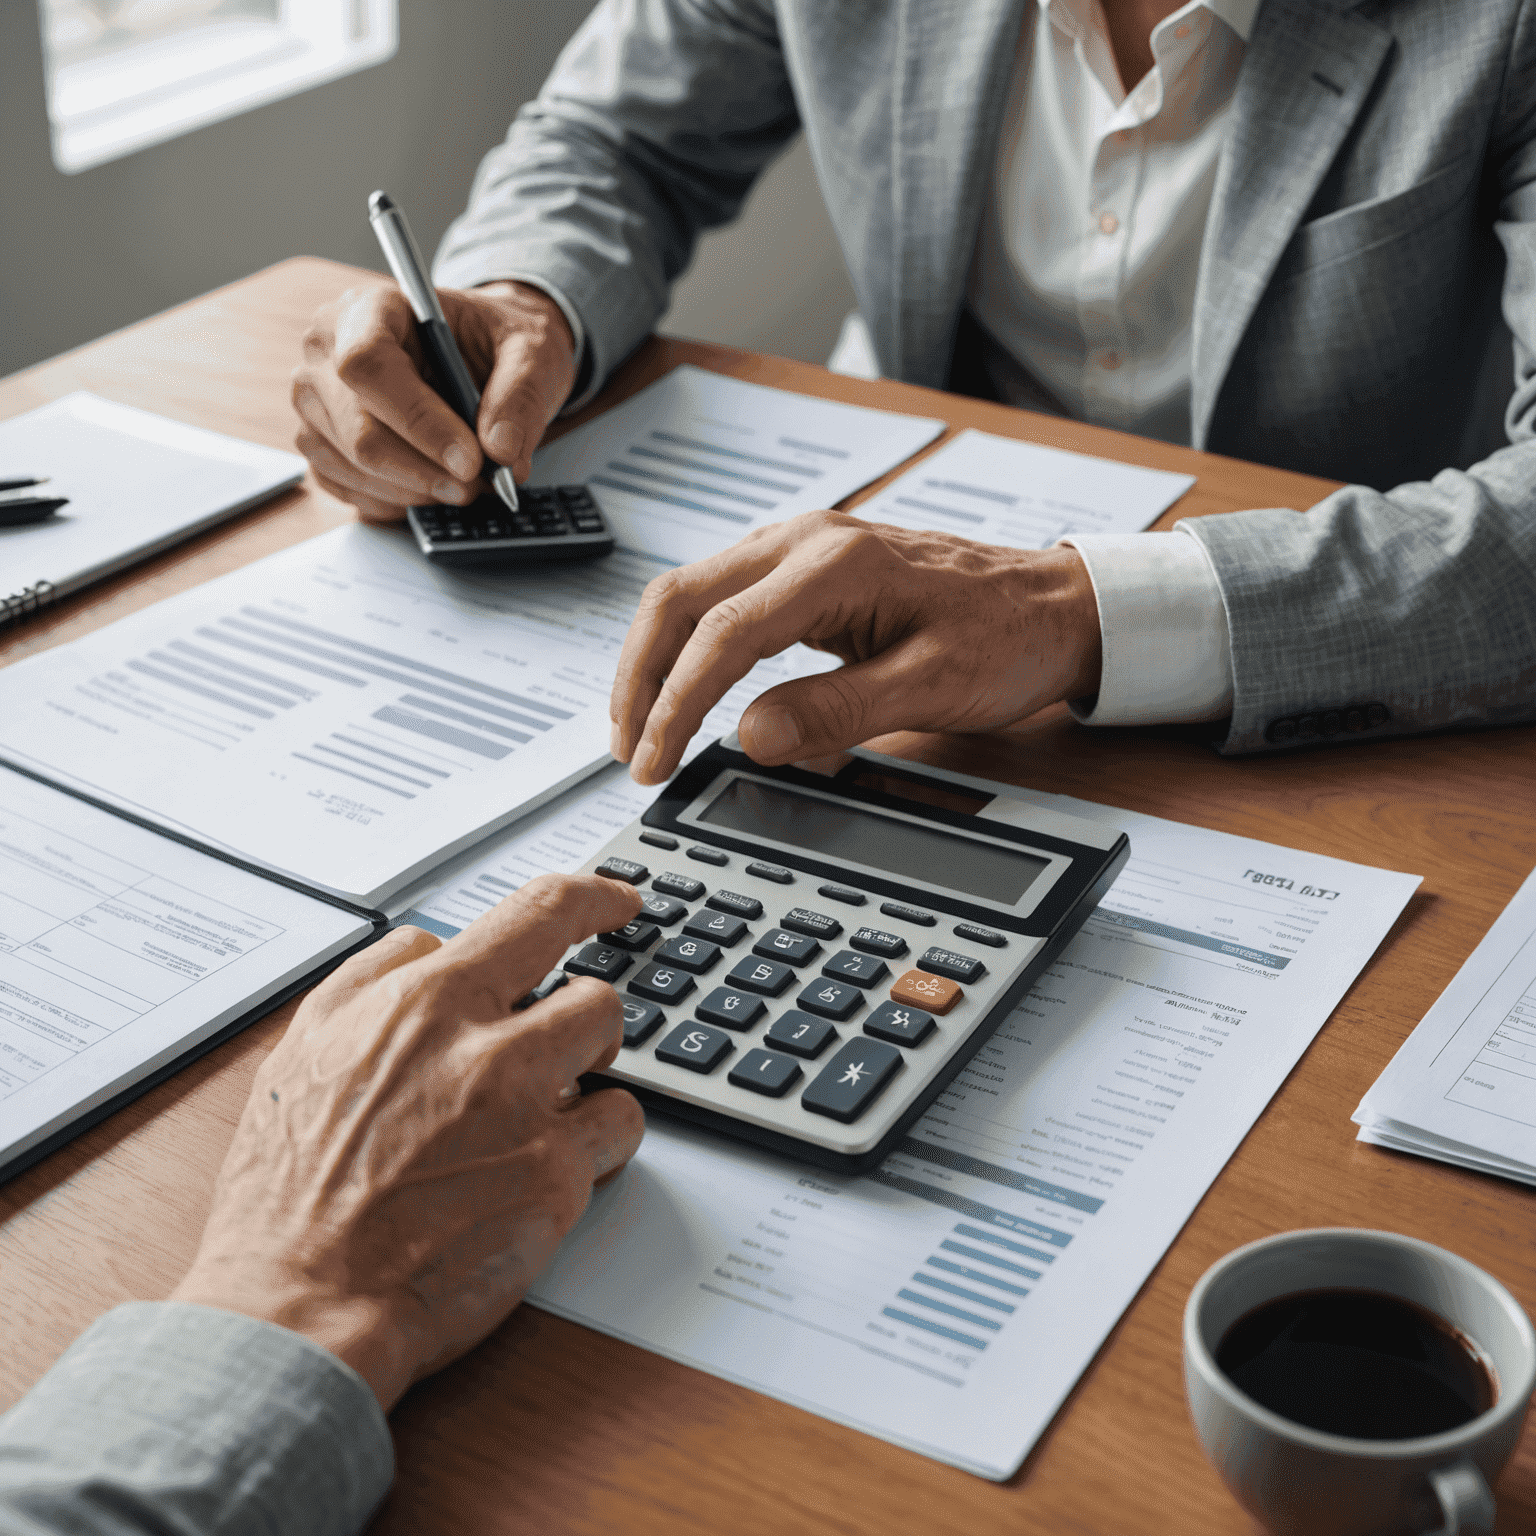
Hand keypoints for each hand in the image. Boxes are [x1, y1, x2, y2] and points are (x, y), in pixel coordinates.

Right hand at [171, 873, 643, 1409]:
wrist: (300, 1302)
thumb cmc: (290, 1193)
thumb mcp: (302, 1049)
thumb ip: (371, 979)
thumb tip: (428, 945)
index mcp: (421, 1003)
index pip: (538, 911)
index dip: (592, 898)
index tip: (615, 901)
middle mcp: (480, 1046)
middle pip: (594, 988)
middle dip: (588, 1012)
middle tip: (570, 1043)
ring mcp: (525, 1111)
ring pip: (612, 1049)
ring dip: (592, 1071)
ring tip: (548, 1110)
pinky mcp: (555, 1178)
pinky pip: (619, 1126)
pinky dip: (601, 1140)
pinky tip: (556, 1162)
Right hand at [291, 280, 576, 522]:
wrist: (480, 352)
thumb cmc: (495, 340)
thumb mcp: (531, 349)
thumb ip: (521, 395)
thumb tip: (501, 450)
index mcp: (370, 308)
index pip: (368, 366)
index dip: (419, 421)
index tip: (470, 459)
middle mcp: (327, 351)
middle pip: (358, 429)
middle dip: (426, 470)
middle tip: (479, 483)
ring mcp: (315, 401)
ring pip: (353, 466)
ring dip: (418, 490)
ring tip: (466, 482)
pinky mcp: (320, 443)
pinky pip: (349, 489)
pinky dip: (399, 500)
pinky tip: (432, 484)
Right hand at [609, 511, 1103, 784]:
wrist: (1054, 604)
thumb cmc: (1007, 637)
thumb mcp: (934, 685)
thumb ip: (839, 710)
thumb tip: (751, 737)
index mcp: (835, 564)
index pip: (722, 634)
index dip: (677, 704)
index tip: (654, 761)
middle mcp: (806, 541)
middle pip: (680, 599)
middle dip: (640, 678)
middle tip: (628, 750)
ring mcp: (802, 548)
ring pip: (691, 595)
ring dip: (656, 661)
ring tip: (641, 730)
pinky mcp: (805, 569)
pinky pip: (721, 600)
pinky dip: (688, 647)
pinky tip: (683, 690)